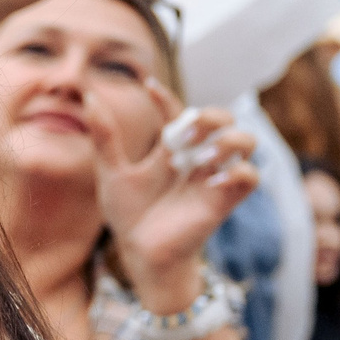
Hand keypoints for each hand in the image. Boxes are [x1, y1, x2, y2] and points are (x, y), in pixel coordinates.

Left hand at [88, 82, 258, 311]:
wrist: (140, 252)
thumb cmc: (130, 213)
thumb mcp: (111, 173)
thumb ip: (104, 137)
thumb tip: (89, 99)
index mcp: (171, 147)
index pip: (177, 111)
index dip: (165, 97)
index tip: (147, 86)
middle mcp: (196, 157)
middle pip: (222, 119)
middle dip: (209, 117)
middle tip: (183, 133)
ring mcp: (213, 177)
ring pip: (246, 142)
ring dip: (229, 140)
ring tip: (202, 155)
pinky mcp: (224, 200)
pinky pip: (250, 177)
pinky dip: (237, 173)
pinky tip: (210, 180)